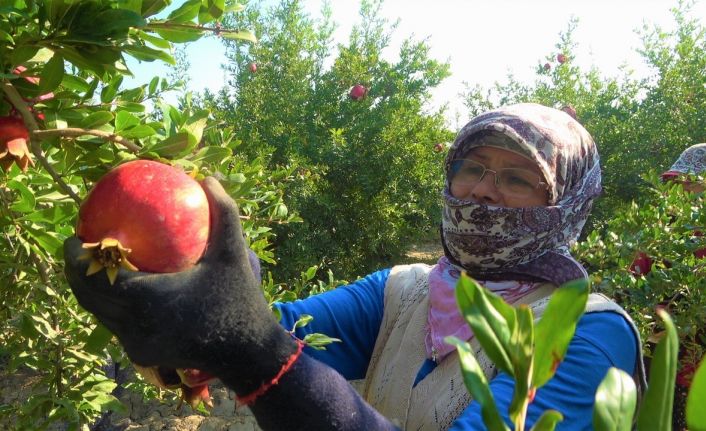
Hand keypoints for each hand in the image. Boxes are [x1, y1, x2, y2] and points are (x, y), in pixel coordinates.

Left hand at [64, 177, 297, 394]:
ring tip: (91, 265)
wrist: (246, 351)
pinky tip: (118, 288)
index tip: (74, 236)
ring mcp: (135, 344)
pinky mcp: (141, 353)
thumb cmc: (239, 298)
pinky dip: (109, 305)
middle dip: (73, 271)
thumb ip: (223, 212)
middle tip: (76, 247)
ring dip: (89, 289)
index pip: (94, 277)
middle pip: (87, 296)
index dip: (75, 257)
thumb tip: (209, 179)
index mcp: (147, 299)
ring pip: (98, 313)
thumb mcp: (233, 252)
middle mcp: (133, 325)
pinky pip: (115, 325)